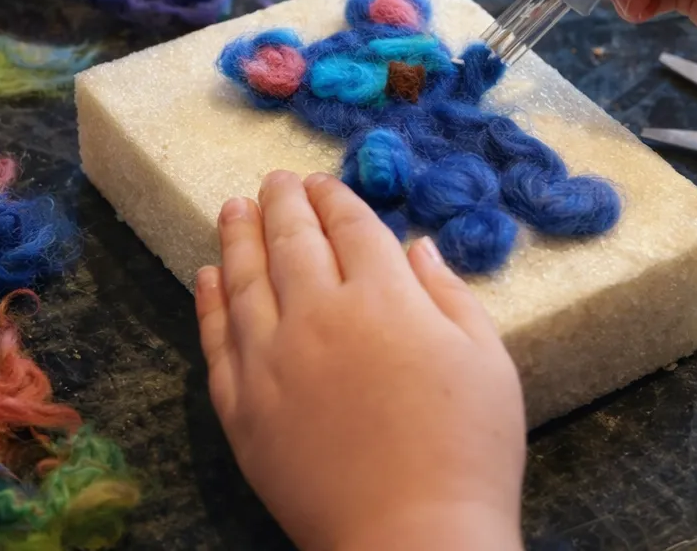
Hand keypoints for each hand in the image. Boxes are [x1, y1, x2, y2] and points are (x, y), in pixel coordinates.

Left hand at [196, 171, 524, 550]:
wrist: (411, 538)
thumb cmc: (468, 451)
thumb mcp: (488, 361)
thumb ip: (448, 295)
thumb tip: (416, 246)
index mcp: (384, 298)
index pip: (350, 227)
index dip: (334, 198)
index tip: (321, 183)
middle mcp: (319, 316)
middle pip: (292, 241)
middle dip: (282, 203)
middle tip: (274, 180)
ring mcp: (272, 361)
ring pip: (245, 280)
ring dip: (238, 237)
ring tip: (233, 208)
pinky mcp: (242, 408)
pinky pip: (217, 341)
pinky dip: (210, 302)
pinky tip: (208, 278)